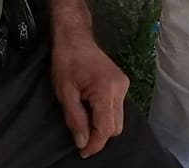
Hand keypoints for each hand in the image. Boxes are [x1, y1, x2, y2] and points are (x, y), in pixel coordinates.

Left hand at [50, 32, 128, 157]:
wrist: (75, 36)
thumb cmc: (66, 61)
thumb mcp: (65, 92)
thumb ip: (75, 119)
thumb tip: (83, 142)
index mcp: (106, 90)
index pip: (106, 128)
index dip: (94, 144)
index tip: (82, 152)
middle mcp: (121, 88)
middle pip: (116, 127)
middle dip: (99, 136)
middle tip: (80, 137)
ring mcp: (124, 84)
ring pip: (118, 119)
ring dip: (103, 126)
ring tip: (84, 121)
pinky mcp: (122, 83)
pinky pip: (118, 108)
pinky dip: (106, 115)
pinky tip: (91, 110)